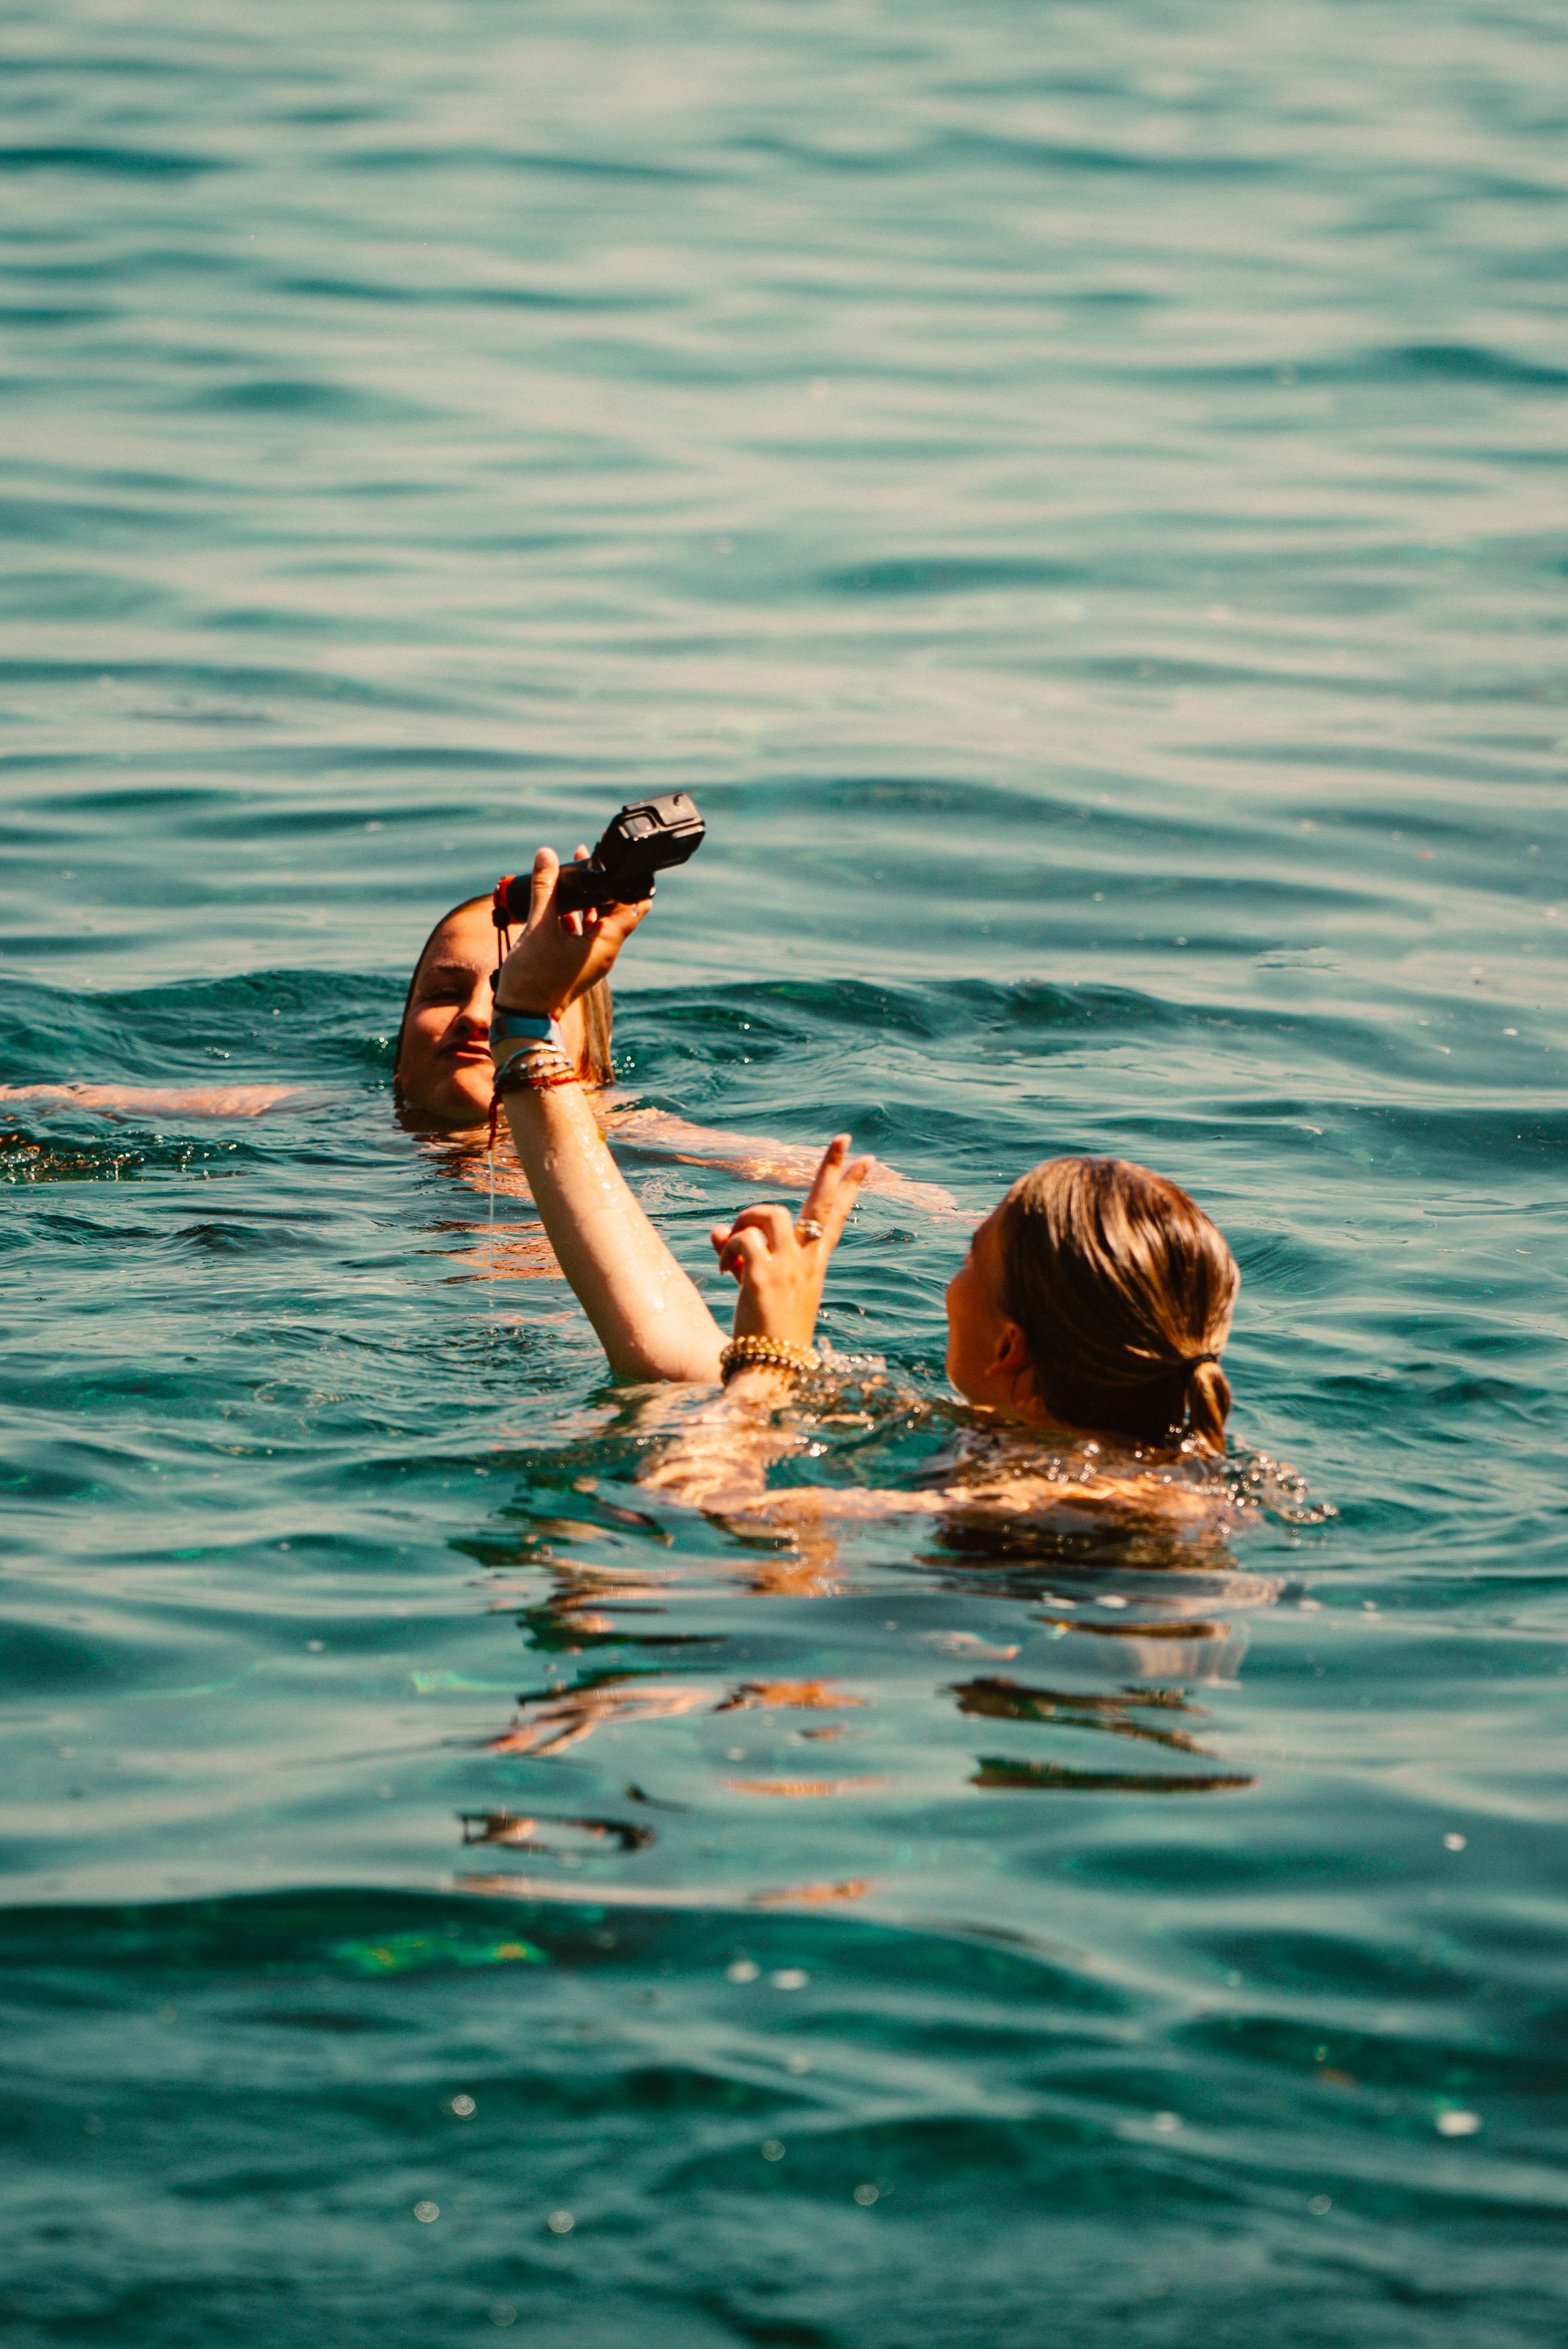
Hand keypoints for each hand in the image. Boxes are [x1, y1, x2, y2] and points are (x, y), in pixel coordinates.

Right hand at [494, 845, 651, 1018]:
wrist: (522, 1018)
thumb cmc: (534, 979)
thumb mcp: (538, 928)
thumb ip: (545, 889)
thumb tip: (546, 855)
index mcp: (606, 943)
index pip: (633, 906)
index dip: (630, 881)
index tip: (619, 861)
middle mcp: (604, 951)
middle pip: (613, 909)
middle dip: (602, 883)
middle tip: (586, 858)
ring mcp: (589, 957)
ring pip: (594, 919)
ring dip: (585, 896)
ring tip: (569, 870)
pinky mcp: (573, 961)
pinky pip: (579, 932)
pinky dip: (571, 914)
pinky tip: (555, 899)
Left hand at [710, 1133, 872, 1350]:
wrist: (771, 1368)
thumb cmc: (766, 1331)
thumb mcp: (755, 1286)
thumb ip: (738, 1254)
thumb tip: (715, 1231)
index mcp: (814, 1265)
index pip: (837, 1218)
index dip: (850, 1188)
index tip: (866, 1161)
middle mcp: (807, 1262)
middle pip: (823, 1204)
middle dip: (832, 1168)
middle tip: (844, 1139)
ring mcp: (789, 1267)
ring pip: (772, 1212)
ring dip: (747, 1218)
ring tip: (735, 1246)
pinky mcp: (763, 1275)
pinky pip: (741, 1239)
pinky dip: (727, 1249)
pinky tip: (724, 1273)